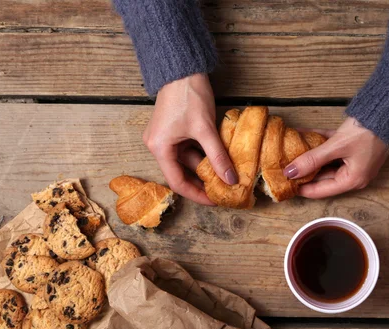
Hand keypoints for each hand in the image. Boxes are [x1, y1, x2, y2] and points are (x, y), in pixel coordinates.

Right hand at [142, 73, 236, 205]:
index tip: (215, 200)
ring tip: (225, 177)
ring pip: (187, 161)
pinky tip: (219, 159)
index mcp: (159, 148)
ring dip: (205, 168)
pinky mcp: (174, 130)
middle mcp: (158, 146)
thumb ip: (217, 156)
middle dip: (202, 182)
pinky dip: (203, 155)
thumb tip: (231, 179)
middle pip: (181, 173)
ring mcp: (165, 138)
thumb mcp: (205, 129)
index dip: (197, 194)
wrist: (182, 68)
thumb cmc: (189, 95)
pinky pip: (188, 149)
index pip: (177, 182)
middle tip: (223, 191)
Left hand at [283, 117, 388, 198]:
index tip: (283, 184)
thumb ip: (312, 159)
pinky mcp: (352, 147)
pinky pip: (330, 148)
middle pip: (321, 176)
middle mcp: (352, 174)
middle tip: (282, 167)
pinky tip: (301, 134)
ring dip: (308, 155)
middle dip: (302, 171)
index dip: (300, 188)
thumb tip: (290, 171)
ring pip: (324, 161)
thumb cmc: (368, 132)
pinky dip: (317, 142)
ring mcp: (352, 160)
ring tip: (289, 152)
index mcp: (351, 180)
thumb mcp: (337, 146)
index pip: (320, 191)